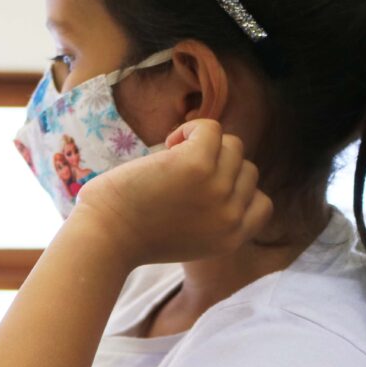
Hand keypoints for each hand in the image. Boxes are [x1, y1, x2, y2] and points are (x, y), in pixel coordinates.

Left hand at [70, 119, 272, 266]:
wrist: (103, 239)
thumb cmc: (129, 235)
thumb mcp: (187, 238)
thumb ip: (211, 216)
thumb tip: (219, 173)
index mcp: (231, 238)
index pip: (261, 203)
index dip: (235, 189)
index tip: (201, 189)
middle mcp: (231, 217)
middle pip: (246, 169)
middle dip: (215, 165)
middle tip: (176, 176)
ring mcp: (217, 189)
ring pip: (232, 145)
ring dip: (202, 145)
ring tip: (169, 159)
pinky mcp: (197, 165)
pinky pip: (210, 128)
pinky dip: (190, 128)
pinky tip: (166, 145)